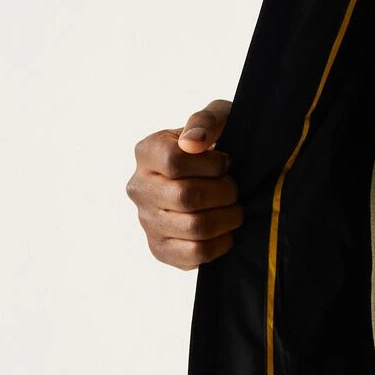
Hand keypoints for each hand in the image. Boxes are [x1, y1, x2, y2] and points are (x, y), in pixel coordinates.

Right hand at [125, 98, 242, 267]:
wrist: (216, 178)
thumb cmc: (218, 144)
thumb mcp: (219, 120)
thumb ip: (207, 121)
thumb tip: (193, 142)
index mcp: (147, 151)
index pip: (174, 161)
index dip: (211, 164)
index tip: (225, 163)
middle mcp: (139, 187)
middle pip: (186, 197)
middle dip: (224, 192)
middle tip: (234, 188)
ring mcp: (147, 221)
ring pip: (195, 227)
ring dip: (228, 217)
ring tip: (234, 208)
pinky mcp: (160, 249)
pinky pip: (196, 254)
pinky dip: (221, 242)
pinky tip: (225, 229)